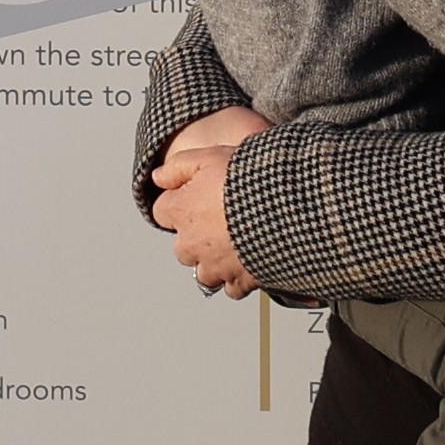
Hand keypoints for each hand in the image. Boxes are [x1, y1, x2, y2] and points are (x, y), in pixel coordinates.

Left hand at [153, 109, 267, 297]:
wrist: (286, 207)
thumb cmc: (249, 179)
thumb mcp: (208, 157)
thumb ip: (178, 166)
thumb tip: (157, 177)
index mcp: (182, 211)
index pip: (162, 211)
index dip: (179, 202)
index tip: (195, 197)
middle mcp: (192, 243)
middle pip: (182, 246)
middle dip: (195, 237)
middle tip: (219, 221)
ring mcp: (215, 265)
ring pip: (204, 272)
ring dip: (213, 262)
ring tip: (234, 244)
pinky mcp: (239, 280)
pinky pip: (231, 287)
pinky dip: (237, 278)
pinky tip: (249, 261)